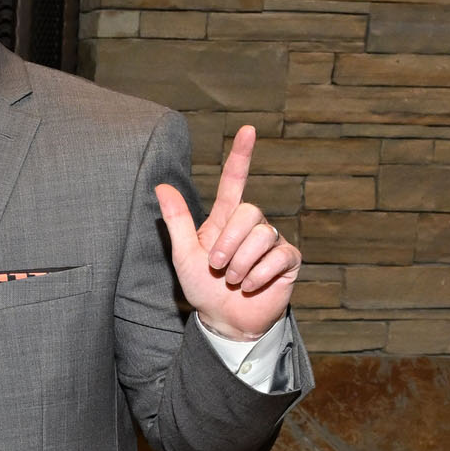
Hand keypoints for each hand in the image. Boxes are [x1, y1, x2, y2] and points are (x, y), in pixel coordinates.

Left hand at [156, 124, 300, 342]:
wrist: (224, 320)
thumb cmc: (203, 288)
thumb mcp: (184, 255)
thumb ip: (177, 221)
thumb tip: (161, 187)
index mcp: (225, 220)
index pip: (234, 181)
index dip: (241, 156)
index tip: (248, 130)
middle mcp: (250, 226)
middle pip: (249, 212)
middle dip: (229, 243)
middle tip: (217, 267)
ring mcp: (271, 242)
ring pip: (262, 235)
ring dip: (241, 263)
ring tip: (232, 280)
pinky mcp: (287, 261)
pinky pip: (278, 256)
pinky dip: (258, 274)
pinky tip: (250, 286)